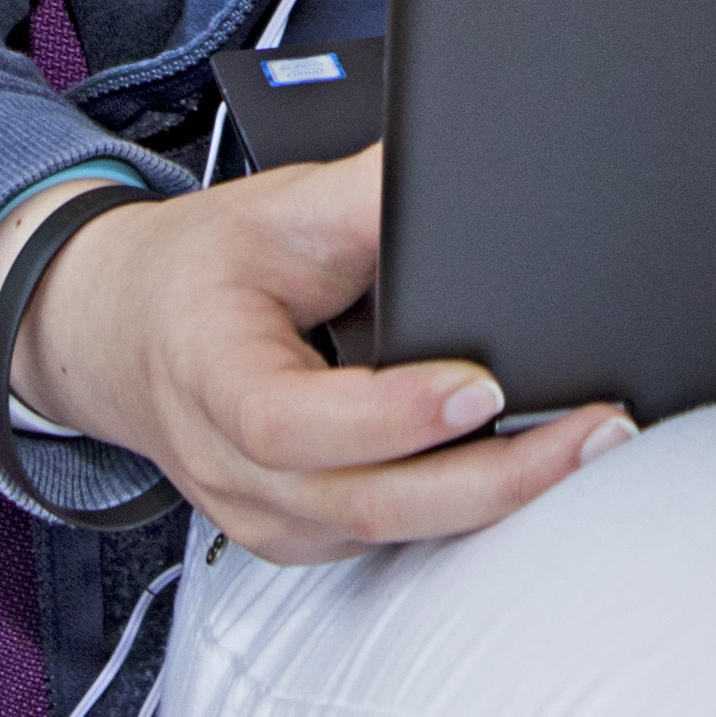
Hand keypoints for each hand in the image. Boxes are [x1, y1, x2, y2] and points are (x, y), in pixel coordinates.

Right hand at [0, 152, 628, 563]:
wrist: (121, 332)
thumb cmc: (203, 269)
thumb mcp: (276, 207)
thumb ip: (372, 196)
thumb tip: (475, 177)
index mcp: (209, 377)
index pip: (295, 422)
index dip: (392, 417)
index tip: (483, 389)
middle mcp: (232, 470)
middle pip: (364, 504)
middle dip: (491, 479)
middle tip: (594, 433)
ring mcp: (265, 519)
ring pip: (387, 534)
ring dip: (496, 502)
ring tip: (593, 448)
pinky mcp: (303, 537)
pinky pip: (390, 540)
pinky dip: (466, 512)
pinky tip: (536, 474)